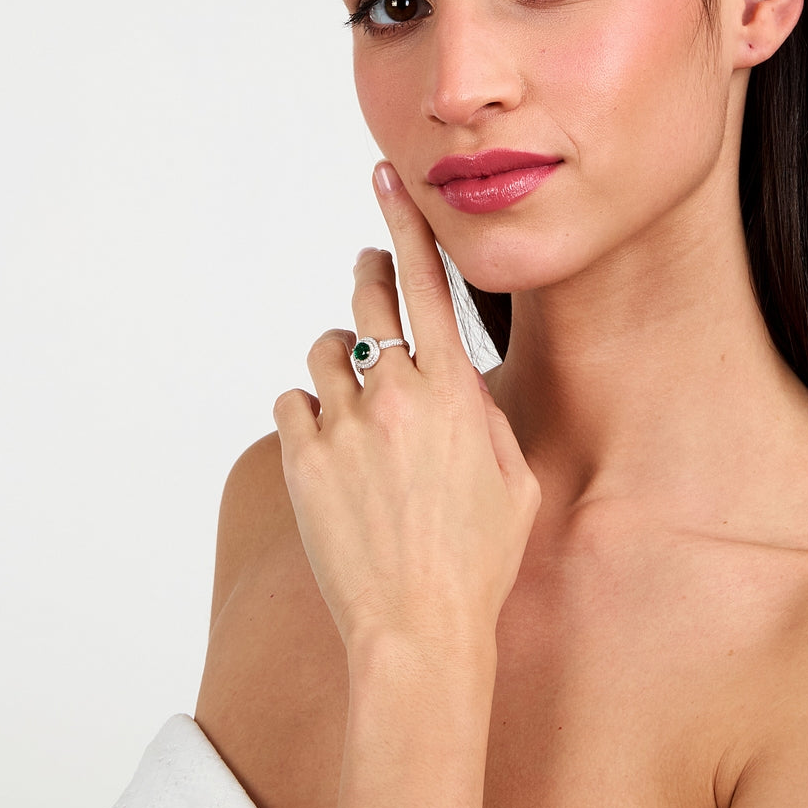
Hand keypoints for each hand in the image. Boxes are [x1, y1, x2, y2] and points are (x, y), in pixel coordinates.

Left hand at [273, 161, 539, 651]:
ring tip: (358, 399)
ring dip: (341, 360)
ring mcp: (343, 425)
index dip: (406, 225)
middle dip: (368, 277)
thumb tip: (455, 378)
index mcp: (454, 392)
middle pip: (367, 300)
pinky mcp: (302, 459)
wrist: (418, 627)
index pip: (425, 285)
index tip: (386, 180)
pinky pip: (293, 402)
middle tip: (369, 275)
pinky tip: (332, 443)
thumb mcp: (514, 478)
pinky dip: (311, 411)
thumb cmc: (479, 558)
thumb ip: (484, 413)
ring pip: (324, 351)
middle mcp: (395, 395)